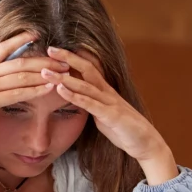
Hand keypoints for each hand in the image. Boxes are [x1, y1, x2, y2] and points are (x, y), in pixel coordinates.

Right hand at [0, 32, 66, 140]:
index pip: (2, 49)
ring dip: (44, 74)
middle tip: (63, 58)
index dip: (20, 40)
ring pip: (21, 76)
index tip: (36, 35)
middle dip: (43, 59)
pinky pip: (17, 94)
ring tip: (63, 72)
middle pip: (20, 62)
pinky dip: (35, 90)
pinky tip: (48, 89)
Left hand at [40, 46, 178, 183]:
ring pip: (85, 85)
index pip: (88, 68)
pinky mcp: (110, 115)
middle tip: (49, 49)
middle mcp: (107, 92)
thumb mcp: (102, 113)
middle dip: (68, 58)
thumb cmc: (122, 129)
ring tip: (46, 72)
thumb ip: (90, 103)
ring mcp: (109, 102)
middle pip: (87, 69)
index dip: (72, 58)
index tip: (54, 50)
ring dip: (64, 78)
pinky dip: (74, 96)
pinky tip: (61, 90)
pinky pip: (90, 104)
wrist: (145, 142)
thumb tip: (75, 97)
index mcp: (105, 90)